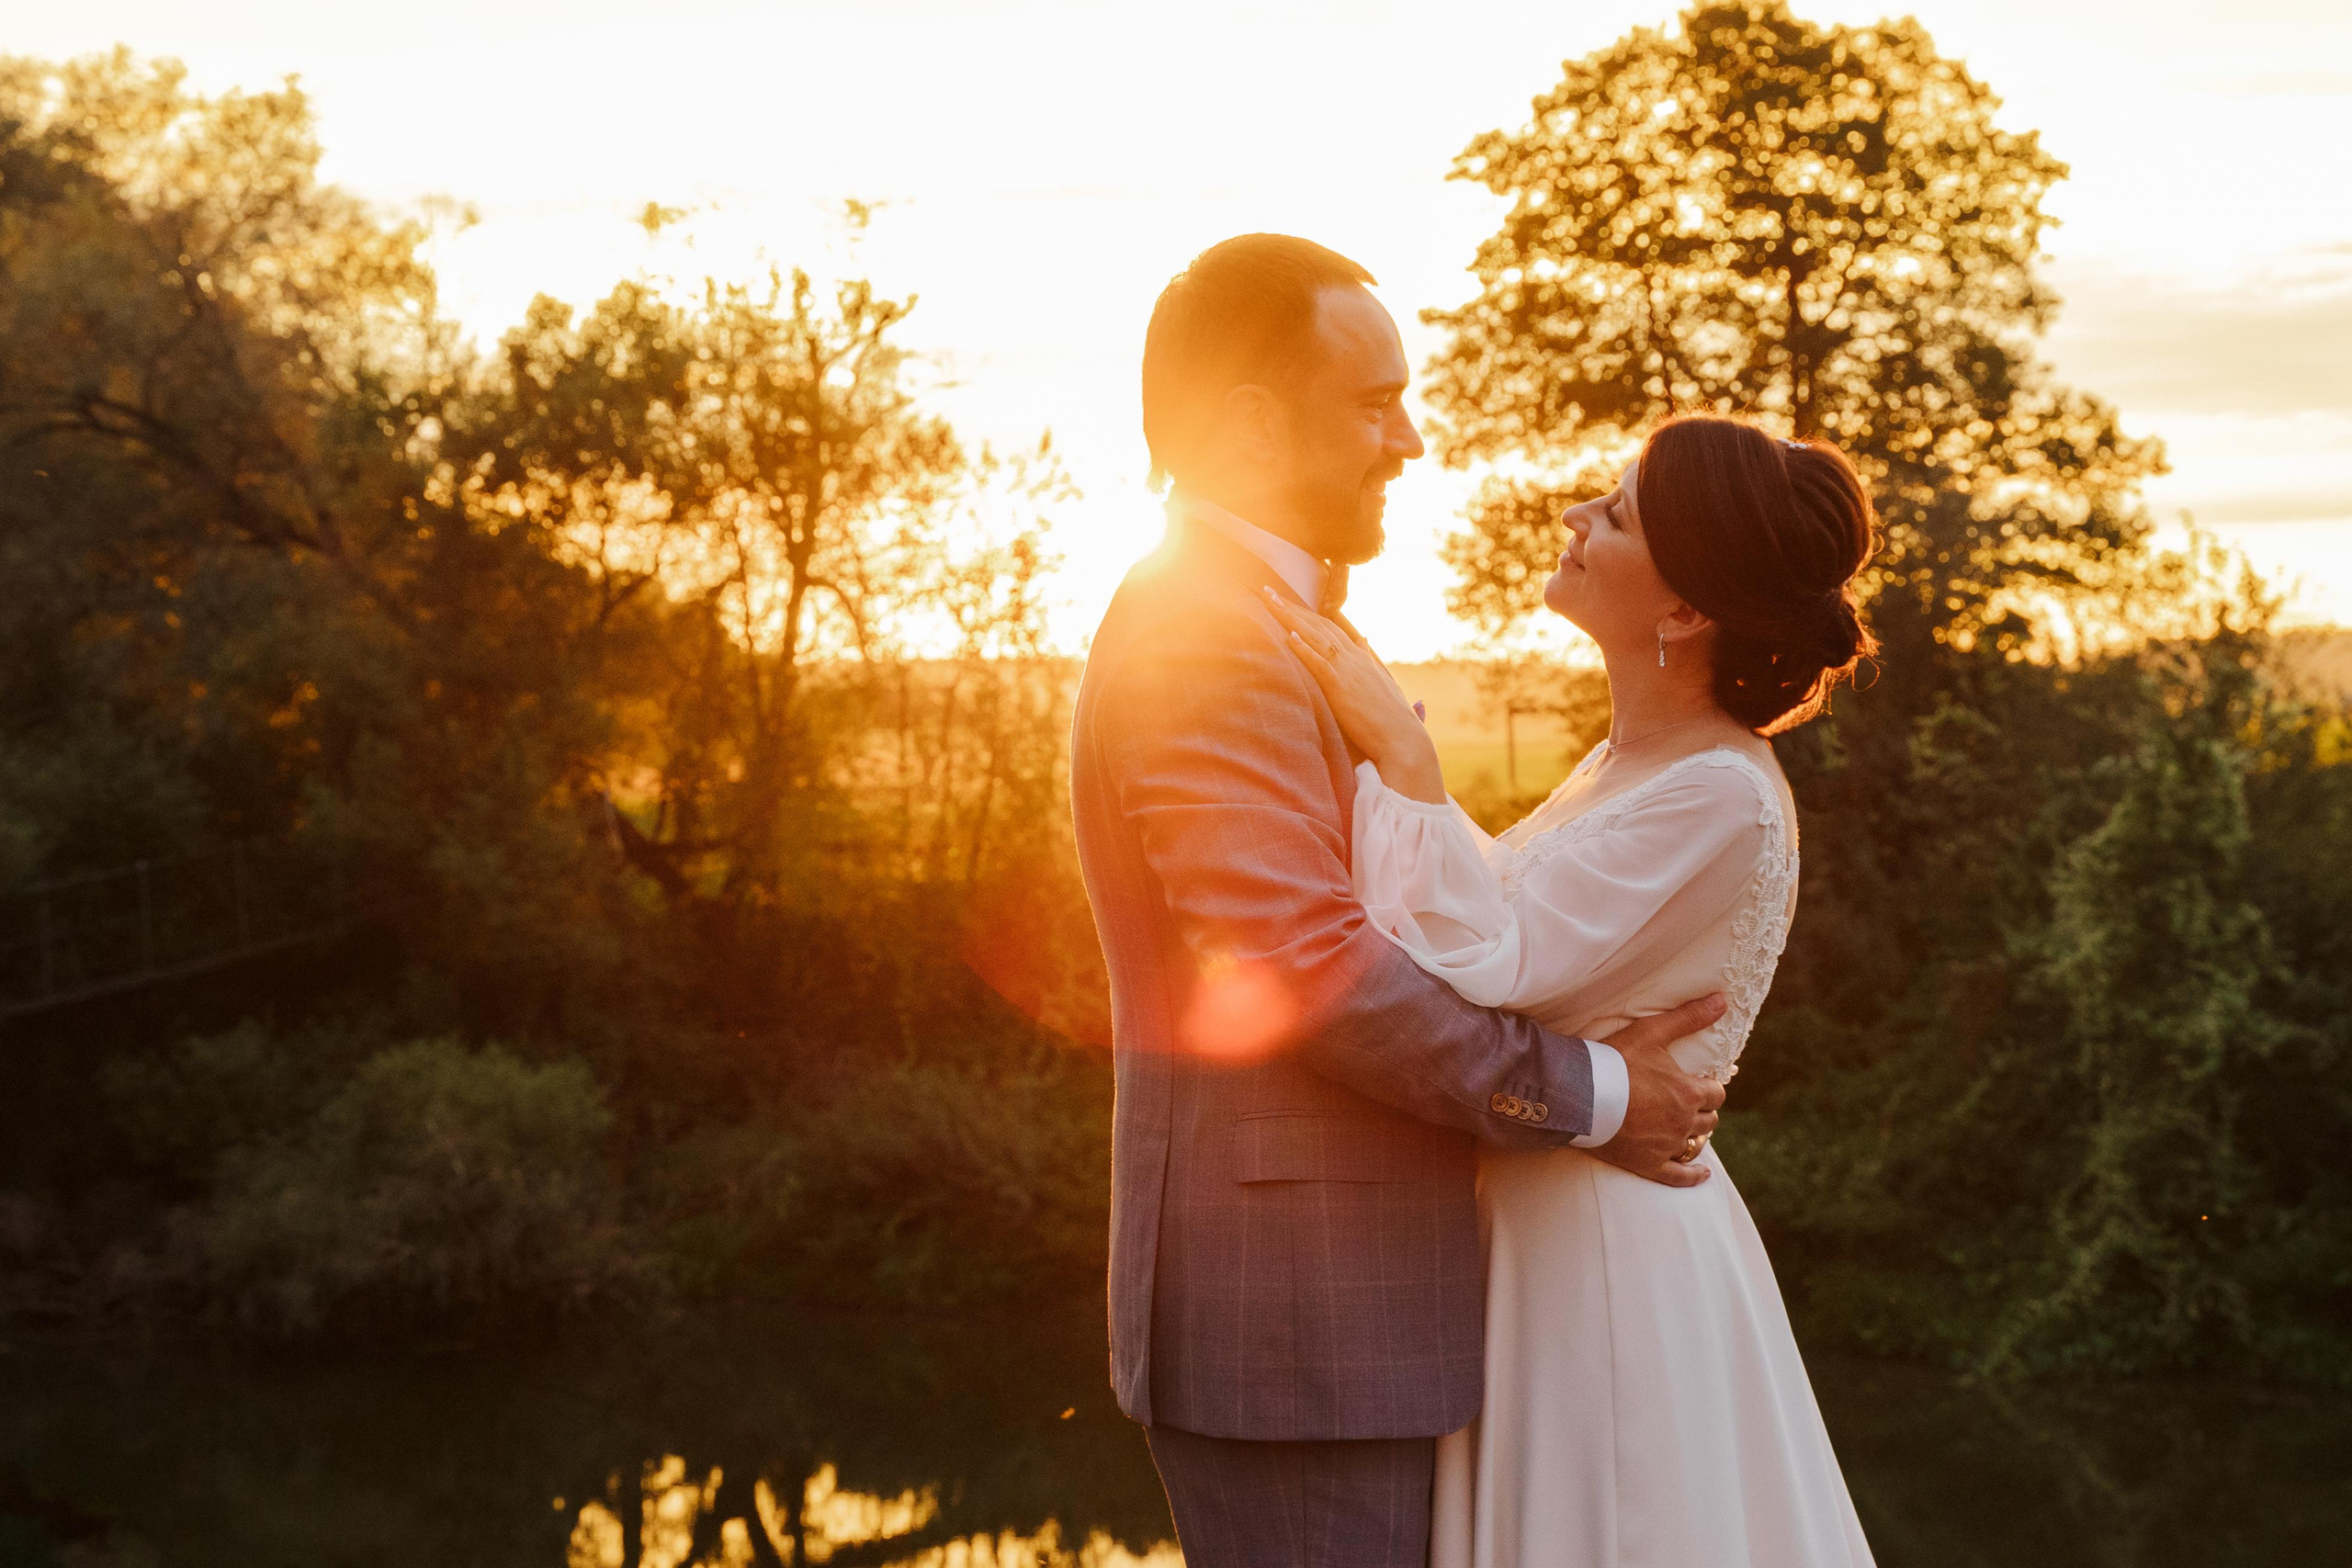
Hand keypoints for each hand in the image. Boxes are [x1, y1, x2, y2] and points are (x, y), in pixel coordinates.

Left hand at [1263, 590, 1445, 802]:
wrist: (1404, 740)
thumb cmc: (1395, 722)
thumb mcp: (1386, 687)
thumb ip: (1374, 664)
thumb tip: (1366, 641)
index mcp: (1364, 659)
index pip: (1334, 628)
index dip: (1312, 613)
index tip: (1293, 601)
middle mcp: (1355, 658)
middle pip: (1319, 624)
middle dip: (1293, 607)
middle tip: (1269, 592)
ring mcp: (1348, 669)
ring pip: (1315, 635)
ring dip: (1289, 616)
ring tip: (1268, 600)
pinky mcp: (1340, 686)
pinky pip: (1318, 662)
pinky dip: (1303, 647)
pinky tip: (1287, 635)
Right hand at [1591, 994, 1728, 1188]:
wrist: (1579, 1093)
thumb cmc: (1616, 1060)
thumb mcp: (1652, 1032)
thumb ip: (1688, 1017)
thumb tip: (1722, 1000)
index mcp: (1689, 1093)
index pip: (1716, 1093)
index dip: (1709, 1087)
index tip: (1699, 1083)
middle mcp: (1683, 1122)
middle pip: (1709, 1120)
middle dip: (1702, 1110)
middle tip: (1687, 1102)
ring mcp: (1666, 1146)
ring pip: (1696, 1144)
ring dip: (1695, 1135)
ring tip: (1687, 1128)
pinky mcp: (1648, 1164)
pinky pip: (1679, 1176)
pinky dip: (1693, 1177)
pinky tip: (1703, 1175)